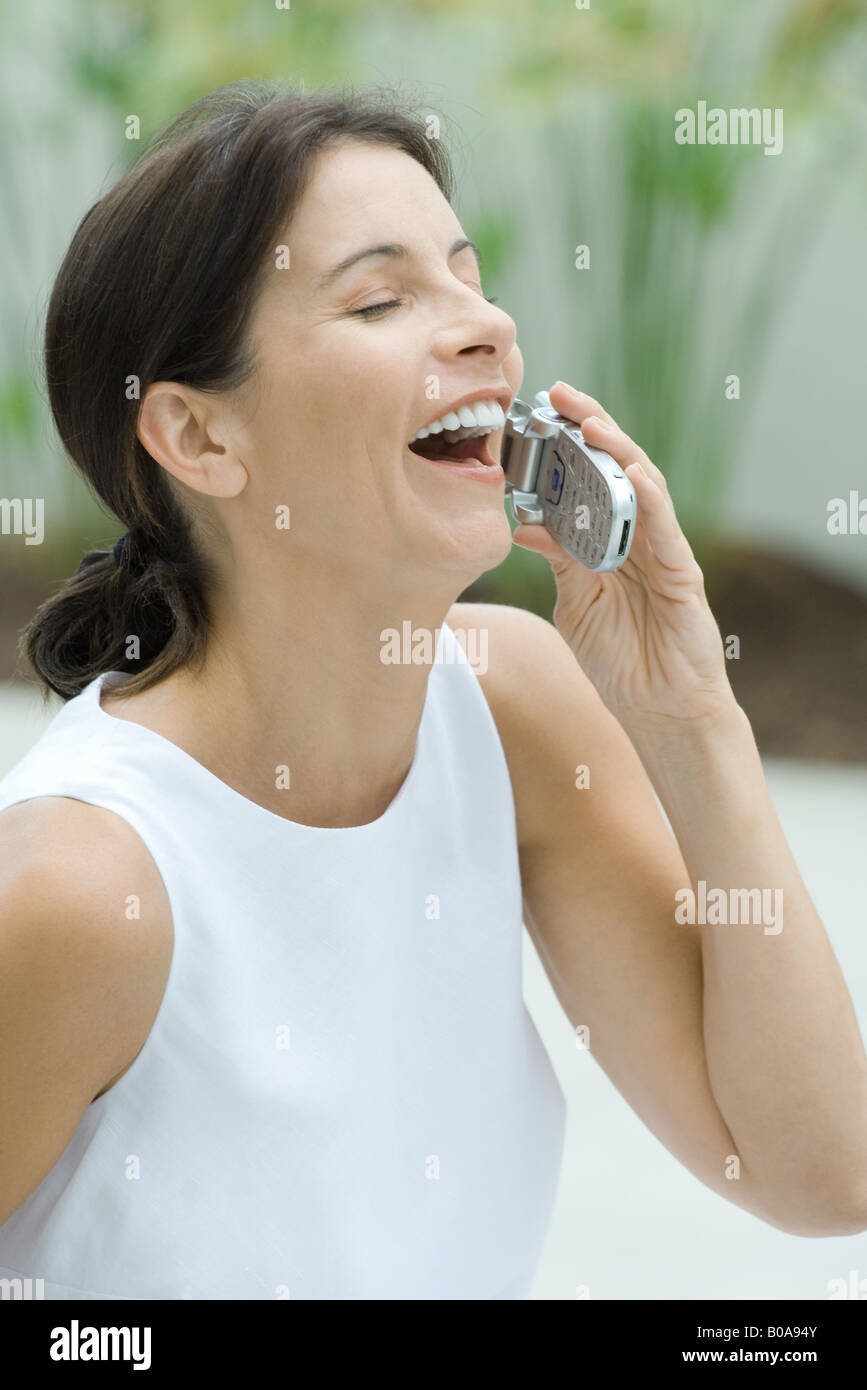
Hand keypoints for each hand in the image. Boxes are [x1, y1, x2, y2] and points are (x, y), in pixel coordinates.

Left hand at [511, 381, 735, 729]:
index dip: (563, 445)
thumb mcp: (575, 605)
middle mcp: (637, 537)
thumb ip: (559, 561)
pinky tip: (632, 471)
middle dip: (588, 427)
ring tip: (588, 420)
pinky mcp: (682, 572)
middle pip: (615, 468)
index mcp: (608, 542)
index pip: (587, 480)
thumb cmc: (621, 661)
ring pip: (642, 486)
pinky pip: (666, 527)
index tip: (532, 414)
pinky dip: (649, 496)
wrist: (659, 711)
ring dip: (617, 449)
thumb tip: (525, 522)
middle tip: (558, 395)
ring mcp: (662, 551)